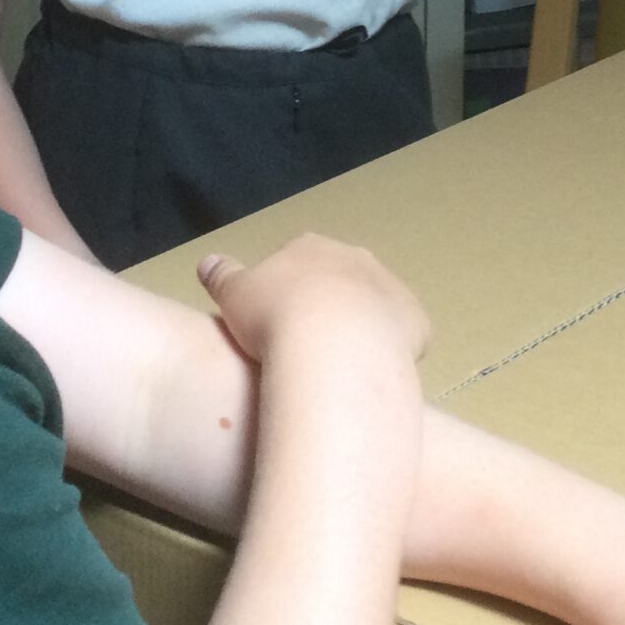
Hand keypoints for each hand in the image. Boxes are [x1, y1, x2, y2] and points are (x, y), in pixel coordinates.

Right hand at [196, 234, 430, 371]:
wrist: (333, 351)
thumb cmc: (273, 319)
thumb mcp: (232, 295)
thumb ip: (222, 276)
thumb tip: (207, 262)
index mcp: (310, 248)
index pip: (299, 260)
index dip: (288, 291)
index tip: (277, 321)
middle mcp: (356, 259)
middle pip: (341, 281)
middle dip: (328, 306)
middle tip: (306, 347)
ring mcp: (391, 288)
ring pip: (375, 307)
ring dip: (361, 329)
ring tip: (338, 368)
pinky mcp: (417, 322)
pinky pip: (402, 336)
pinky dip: (389, 352)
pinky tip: (370, 376)